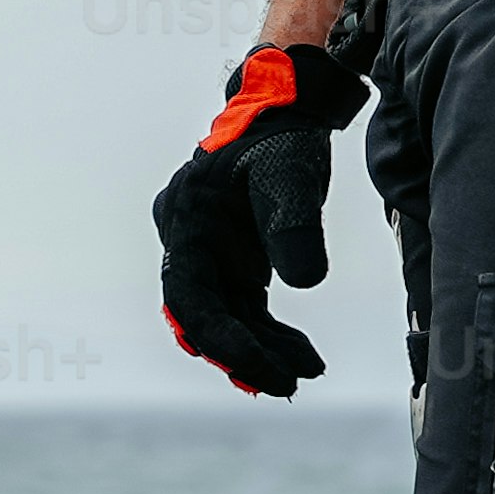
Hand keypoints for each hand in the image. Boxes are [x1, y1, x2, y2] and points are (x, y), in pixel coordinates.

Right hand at [152, 43, 368, 399]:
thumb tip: (305, 283)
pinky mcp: (233, 259)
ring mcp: (209, 253)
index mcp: (187, 221)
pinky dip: (268, 333)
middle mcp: (189, 241)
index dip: (225, 341)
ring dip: (260, 348)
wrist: (285, 109)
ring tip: (307, 369)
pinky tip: (301, 353)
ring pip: (225, 317)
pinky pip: (243, 307)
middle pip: (204, 316)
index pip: (192, 299)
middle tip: (286, 385)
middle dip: (243, 355)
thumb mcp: (290, 175)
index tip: (264, 370)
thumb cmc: (281, 137)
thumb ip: (295, 227)